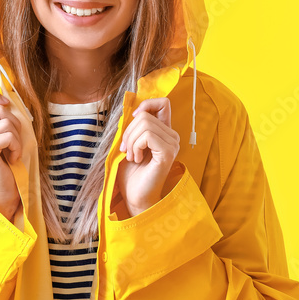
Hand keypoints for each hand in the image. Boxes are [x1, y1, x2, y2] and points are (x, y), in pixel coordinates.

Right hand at [0, 90, 22, 218]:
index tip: (5, 104)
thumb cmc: (8, 163)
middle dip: (16, 125)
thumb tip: (10, 101)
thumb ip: (4, 119)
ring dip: (18, 139)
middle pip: (0, 111)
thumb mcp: (6, 136)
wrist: (4, 190)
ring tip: (13, 153)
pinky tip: (13, 158)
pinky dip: (17, 147)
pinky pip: (8, 136)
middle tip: (14, 144)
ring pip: (7, 123)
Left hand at [114, 97, 180, 215]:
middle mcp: (172, 136)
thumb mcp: (129, 143)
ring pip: (145, 124)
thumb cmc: (130, 173)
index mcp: (164, 132)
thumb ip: (134, 126)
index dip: (146, 104)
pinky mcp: (168, 153)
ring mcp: (172, 144)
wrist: (134, 196)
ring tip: (131, 156)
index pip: (163, 103)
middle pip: (145, 116)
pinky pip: (147, 136)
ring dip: (130, 141)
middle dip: (128, 132)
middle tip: (126, 150)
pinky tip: (136, 159)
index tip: (133, 118)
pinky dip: (136, 146)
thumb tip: (133, 111)